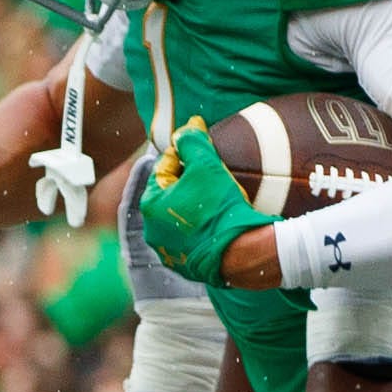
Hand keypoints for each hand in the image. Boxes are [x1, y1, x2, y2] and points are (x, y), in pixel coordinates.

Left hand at [133, 118, 280, 288]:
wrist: (240, 253)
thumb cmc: (219, 207)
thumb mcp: (206, 166)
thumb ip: (192, 143)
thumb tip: (188, 127)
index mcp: (150, 204)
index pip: (164, 166)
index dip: (183, 152)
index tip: (199, 143)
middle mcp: (152, 230)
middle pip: (170, 192)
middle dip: (187, 178)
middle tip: (209, 169)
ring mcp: (167, 250)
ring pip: (179, 215)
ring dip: (193, 202)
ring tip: (215, 193)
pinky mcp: (184, 264)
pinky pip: (190, 236)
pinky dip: (199, 225)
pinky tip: (216, 217)